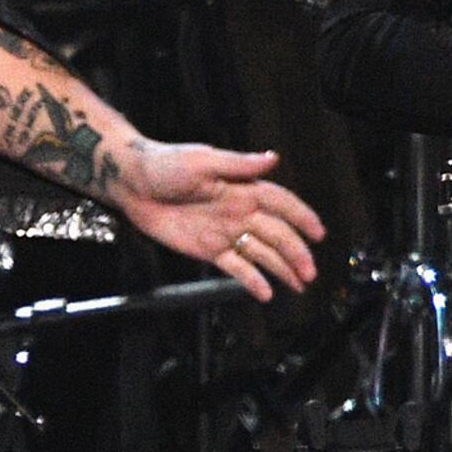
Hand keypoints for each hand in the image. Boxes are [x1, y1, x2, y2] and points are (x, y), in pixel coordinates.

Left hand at [115, 142, 324, 299]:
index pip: (281, 203)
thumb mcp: (203, 160)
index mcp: (242, 188)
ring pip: (261, 253)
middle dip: (296, 253)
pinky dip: (252, 280)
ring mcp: (225, 232)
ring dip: (281, 268)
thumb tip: (272, 158)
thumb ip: (239, 164)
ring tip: (299, 284)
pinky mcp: (209, 250)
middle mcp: (239, 211)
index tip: (318, 232)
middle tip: (310, 271)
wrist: (133, 183)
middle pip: (276, 234)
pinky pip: (235, 267)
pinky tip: (266, 292)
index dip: (302, 217)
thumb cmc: (164, 164)